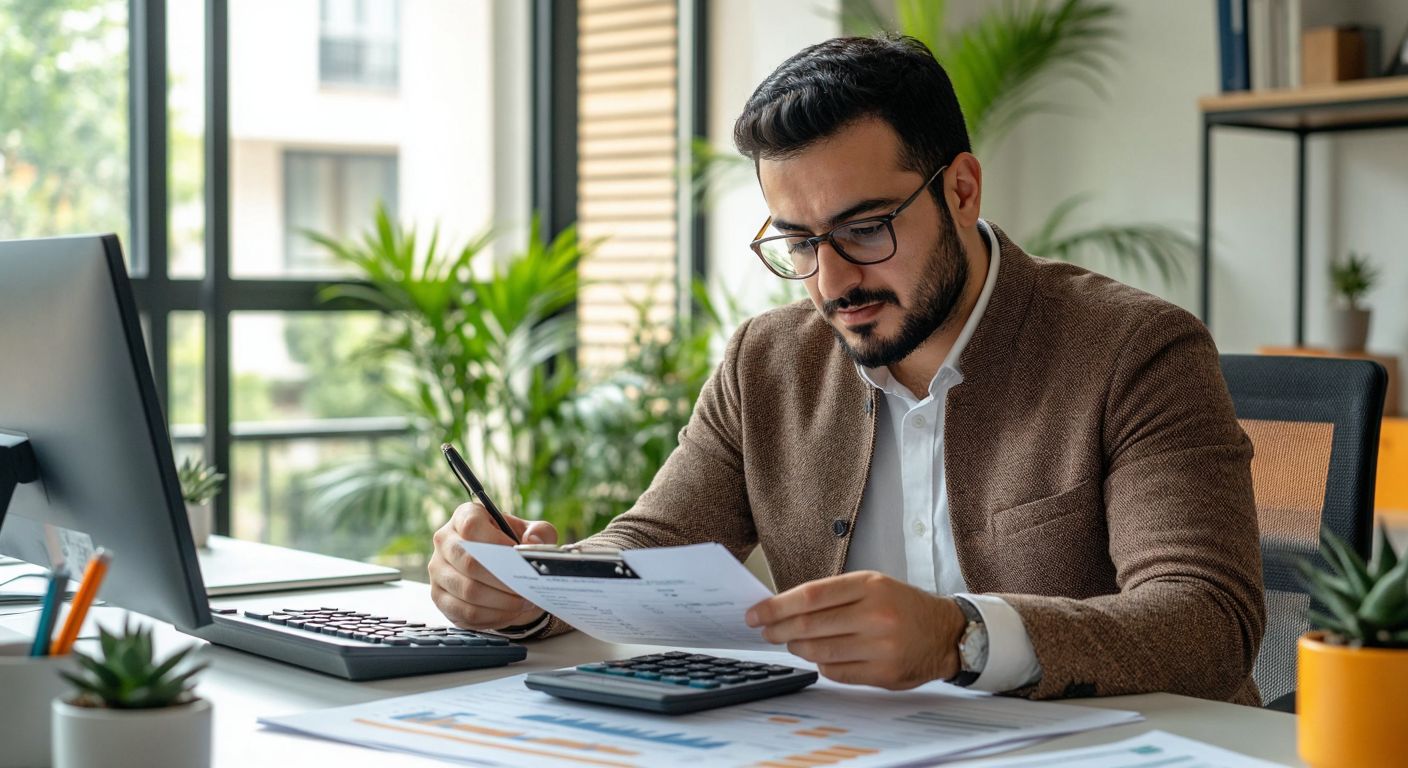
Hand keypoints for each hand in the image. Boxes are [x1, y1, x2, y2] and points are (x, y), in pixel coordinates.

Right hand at [428, 501, 557, 630]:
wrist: (498, 568)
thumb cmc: (512, 545)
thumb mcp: (531, 532)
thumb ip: (540, 532)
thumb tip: (532, 542)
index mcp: (465, 516)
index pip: (472, 526)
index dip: (497, 543)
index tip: (520, 558)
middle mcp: (445, 541)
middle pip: (470, 563)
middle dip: (504, 580)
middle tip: (527, 587)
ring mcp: (438, 570)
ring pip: (468, 591)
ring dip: (502, 601)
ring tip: (524, 602)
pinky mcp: (439, 597)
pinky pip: (466, 612)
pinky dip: (493, 616)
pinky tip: (510, 613)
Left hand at [745, 571, 965, 689]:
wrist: (946, 632)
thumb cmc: (901, 606)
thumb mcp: (873, 585)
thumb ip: (834, 595)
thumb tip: (784, 607)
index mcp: (870, 585)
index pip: (810, 595)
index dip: (776, 606)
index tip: (755, 613)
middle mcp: (875, 614)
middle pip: (810, 625)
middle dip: (778, 630)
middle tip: (765, 631)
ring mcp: (881, 646)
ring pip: (819, 651)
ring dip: (797, 648)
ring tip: (790, 643)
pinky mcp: (884, 673)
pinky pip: (837, 672)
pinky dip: (821, 665)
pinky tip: (819, 657)